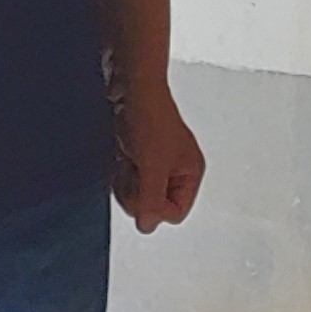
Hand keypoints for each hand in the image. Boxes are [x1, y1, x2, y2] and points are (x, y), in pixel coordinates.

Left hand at [111, 80, 205, 233]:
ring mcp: (156, 161)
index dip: (154, 207)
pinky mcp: (138, 153)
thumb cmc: (149, 117)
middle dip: (137, 191)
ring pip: (137, 192)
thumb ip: (151, 200)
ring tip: (127, 157)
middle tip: (134, 169)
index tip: (144, 188)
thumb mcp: (152, 166)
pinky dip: (120, 169)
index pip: (175, 212)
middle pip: (153, 205)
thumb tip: (147, 226)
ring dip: (127, 179)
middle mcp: (176, 168)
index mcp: (191, 171)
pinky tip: (120, 153)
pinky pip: (126, 178)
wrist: (130, 85)